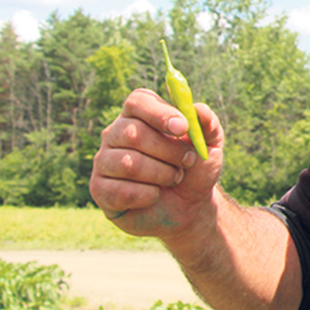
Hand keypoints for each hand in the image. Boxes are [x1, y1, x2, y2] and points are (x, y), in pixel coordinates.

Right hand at [90, 88, 223, 239]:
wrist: (188, 208)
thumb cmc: (194, 170)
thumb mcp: (210, 146)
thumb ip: (208, 124)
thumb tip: (197, 109)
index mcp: (139, 115)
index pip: (138, 102)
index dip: (159, 113)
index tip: (183, 127)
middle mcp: (115, 134)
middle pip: (133, 133)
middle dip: (169, 151)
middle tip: (187, 161)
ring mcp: (104, 161)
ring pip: (129, 164)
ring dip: (162, 174)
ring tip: (174, 178)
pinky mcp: (100, 189)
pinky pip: (122, 191)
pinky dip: (148, 196)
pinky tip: (155, 196)